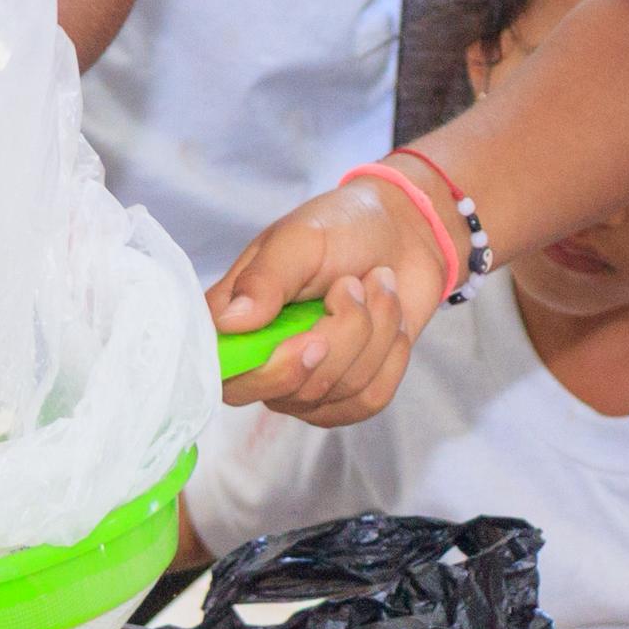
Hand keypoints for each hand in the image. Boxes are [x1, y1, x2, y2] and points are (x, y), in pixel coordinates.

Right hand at [210, 172, 450, 425]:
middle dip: (337, 340)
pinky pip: (368, 401)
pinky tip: (390, 319)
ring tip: (375, 285)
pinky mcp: (348, 396)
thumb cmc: (342, 228)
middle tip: (351, 285)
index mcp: (235, 320)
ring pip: (336, 394)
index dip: (267, 372)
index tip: (311, 338)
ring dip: (372, 333)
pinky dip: (391, 355)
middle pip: (286, 392)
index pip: (225, 375)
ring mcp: (305, 383)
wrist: (404, 234)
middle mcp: (263, 361)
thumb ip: (264, 279)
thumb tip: (227, 324)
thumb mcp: (300, 239)